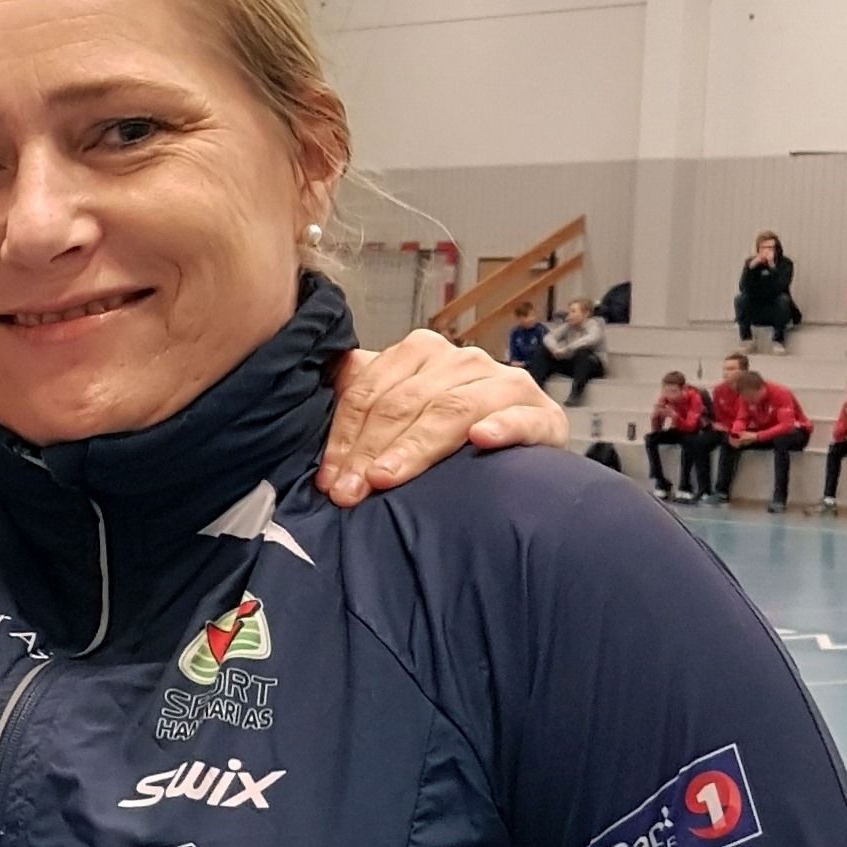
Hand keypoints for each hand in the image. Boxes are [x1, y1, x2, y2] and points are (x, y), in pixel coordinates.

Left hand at [321, 331, 569, 506]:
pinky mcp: (541, 413)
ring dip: (416, 447)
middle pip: (405, 404)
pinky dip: (501, 427)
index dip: (344, 437)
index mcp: (421, 353)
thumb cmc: (447, 436)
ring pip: (451, 410)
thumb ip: (361, 401)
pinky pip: (520, 416)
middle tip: (350, 492)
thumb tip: (304, 399)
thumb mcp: (399, 414)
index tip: (329, 480)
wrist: (519, 451)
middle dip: (371, 451)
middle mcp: (461, 361)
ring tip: (388, 477)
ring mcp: (503, 383)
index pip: (370, 392)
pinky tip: (481, 440)